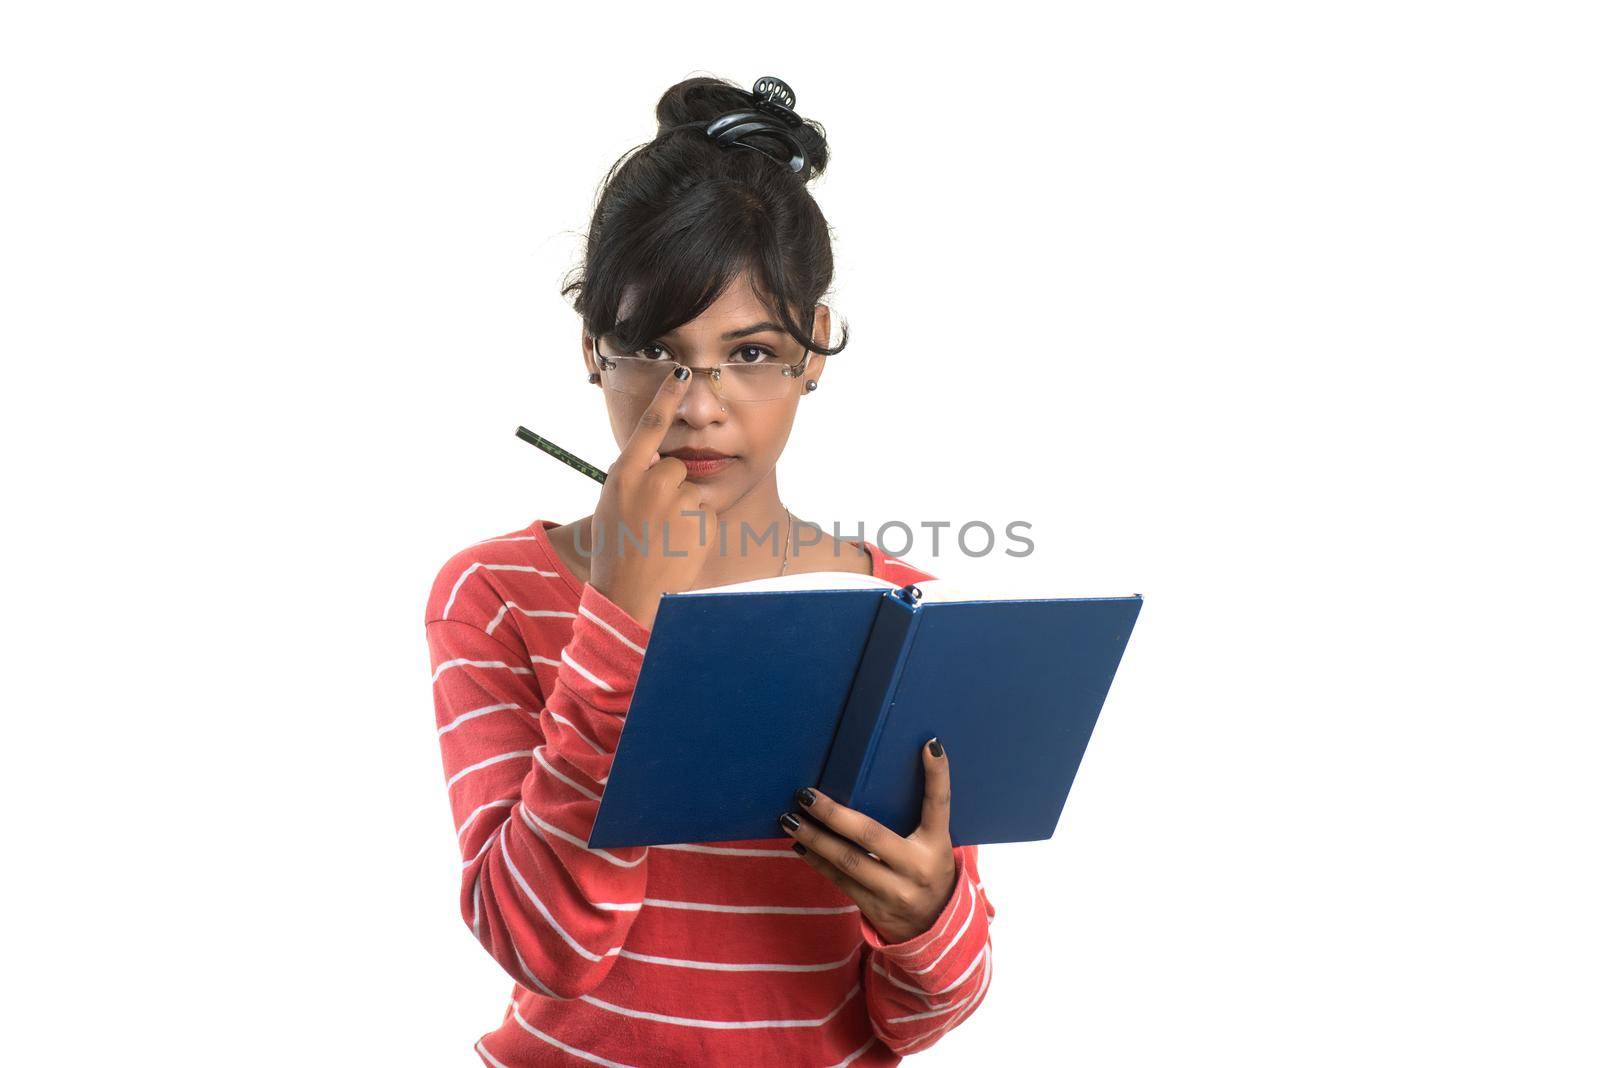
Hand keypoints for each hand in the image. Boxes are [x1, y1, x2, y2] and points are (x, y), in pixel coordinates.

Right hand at [588, 366, 716, 628]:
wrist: (626, 595)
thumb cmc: (615, 551)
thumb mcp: (613, 506)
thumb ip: (634, 478)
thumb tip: (656, 461)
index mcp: (624, 474)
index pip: (650, 424)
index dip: (668, 395)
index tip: (683, 372)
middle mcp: (652, 481)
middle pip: (675, 466)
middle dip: (670, 488)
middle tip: (653, 522)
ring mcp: (678, 501)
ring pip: (691, 492)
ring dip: (683, 512)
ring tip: (663, 539)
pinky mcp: (700, 520)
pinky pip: (703, 516)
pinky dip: (695, 530)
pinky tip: (677, 549)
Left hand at [778, 738, 957, 943]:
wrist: (936, 929)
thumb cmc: (929, 871)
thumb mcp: (934, 845)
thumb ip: (921, 818)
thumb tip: (896, 772)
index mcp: (937, 845)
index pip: (939, 804)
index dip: (937, 775)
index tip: (929, 746)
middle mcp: (918, 868)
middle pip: (870, 835)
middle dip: (833, 814)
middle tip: (806, 794)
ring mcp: (895, 892)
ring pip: (847, 861)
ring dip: (814, 838)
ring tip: (790, 819)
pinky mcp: (875, 907)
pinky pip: (840, 881)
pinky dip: (817, 861)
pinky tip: (799, 845)